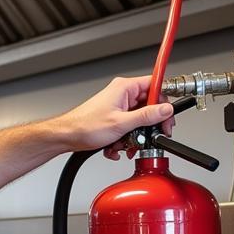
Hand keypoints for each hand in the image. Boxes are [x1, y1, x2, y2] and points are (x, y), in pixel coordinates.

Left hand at [59, 76, 174, 160]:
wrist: (66, 136)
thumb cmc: (85, 126)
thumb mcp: (122, 123)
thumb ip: (147, 116)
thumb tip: (166, 110)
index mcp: (124, 88)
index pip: (155, 85)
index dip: (164, 101)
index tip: (167, 116)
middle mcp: (122, 94)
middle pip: (148, 106)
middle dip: (148, 125)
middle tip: (152, 136)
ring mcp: (117, 107)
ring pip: (138, 120)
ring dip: (135, 136)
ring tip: (127, 144)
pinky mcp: (113, 119)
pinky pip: (128, 127)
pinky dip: (125, 139)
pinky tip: (117, 147)